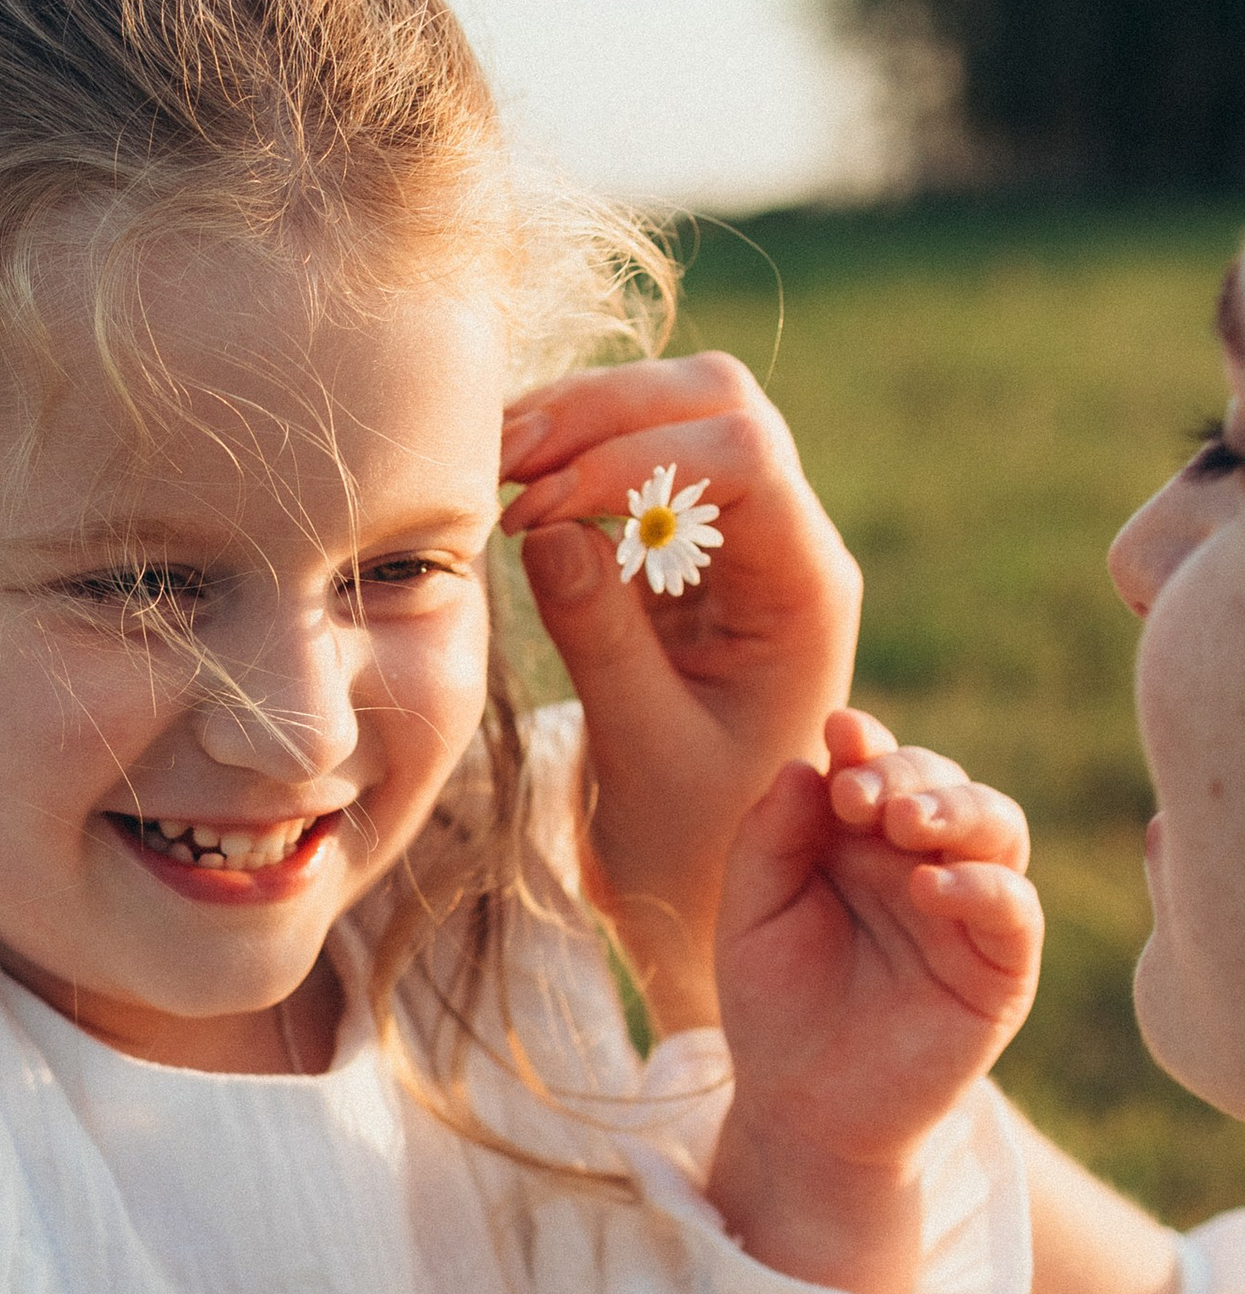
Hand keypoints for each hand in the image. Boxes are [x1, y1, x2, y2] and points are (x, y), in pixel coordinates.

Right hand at [499, 358, 861, 1033]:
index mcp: (805, 590)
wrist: (715, 890)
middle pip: (717, 403)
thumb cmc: (696, 845)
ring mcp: (738, 541)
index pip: (741, 457)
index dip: (633, 459)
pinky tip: (505, 489)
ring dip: (580, 422)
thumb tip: (545, 527)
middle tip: (500, 456)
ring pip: (673, 414)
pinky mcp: (686, 555)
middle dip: (605, 410)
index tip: (537, 511)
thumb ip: (601, 637)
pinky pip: (633, 468)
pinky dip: (568, 461)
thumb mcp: (644, 752)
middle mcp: (786, 546)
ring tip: (488, 466)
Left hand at [707, 709, 1042, 1293]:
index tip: (837, 732)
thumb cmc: (774, 1009)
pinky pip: (1014, 910)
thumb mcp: (751, 916)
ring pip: (998, 828)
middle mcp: (923, 862)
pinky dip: (982, 886)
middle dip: (906, 772)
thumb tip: (802, 762)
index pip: (880, 767)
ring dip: (956, 809)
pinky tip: (931, 886)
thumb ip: (770, 840)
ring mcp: (968, 911)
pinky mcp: (1001, 969)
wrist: (801, 1112)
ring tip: (903, 821)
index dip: (866, 744)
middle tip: (859, 791)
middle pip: (943, 784)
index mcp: (861, 840)